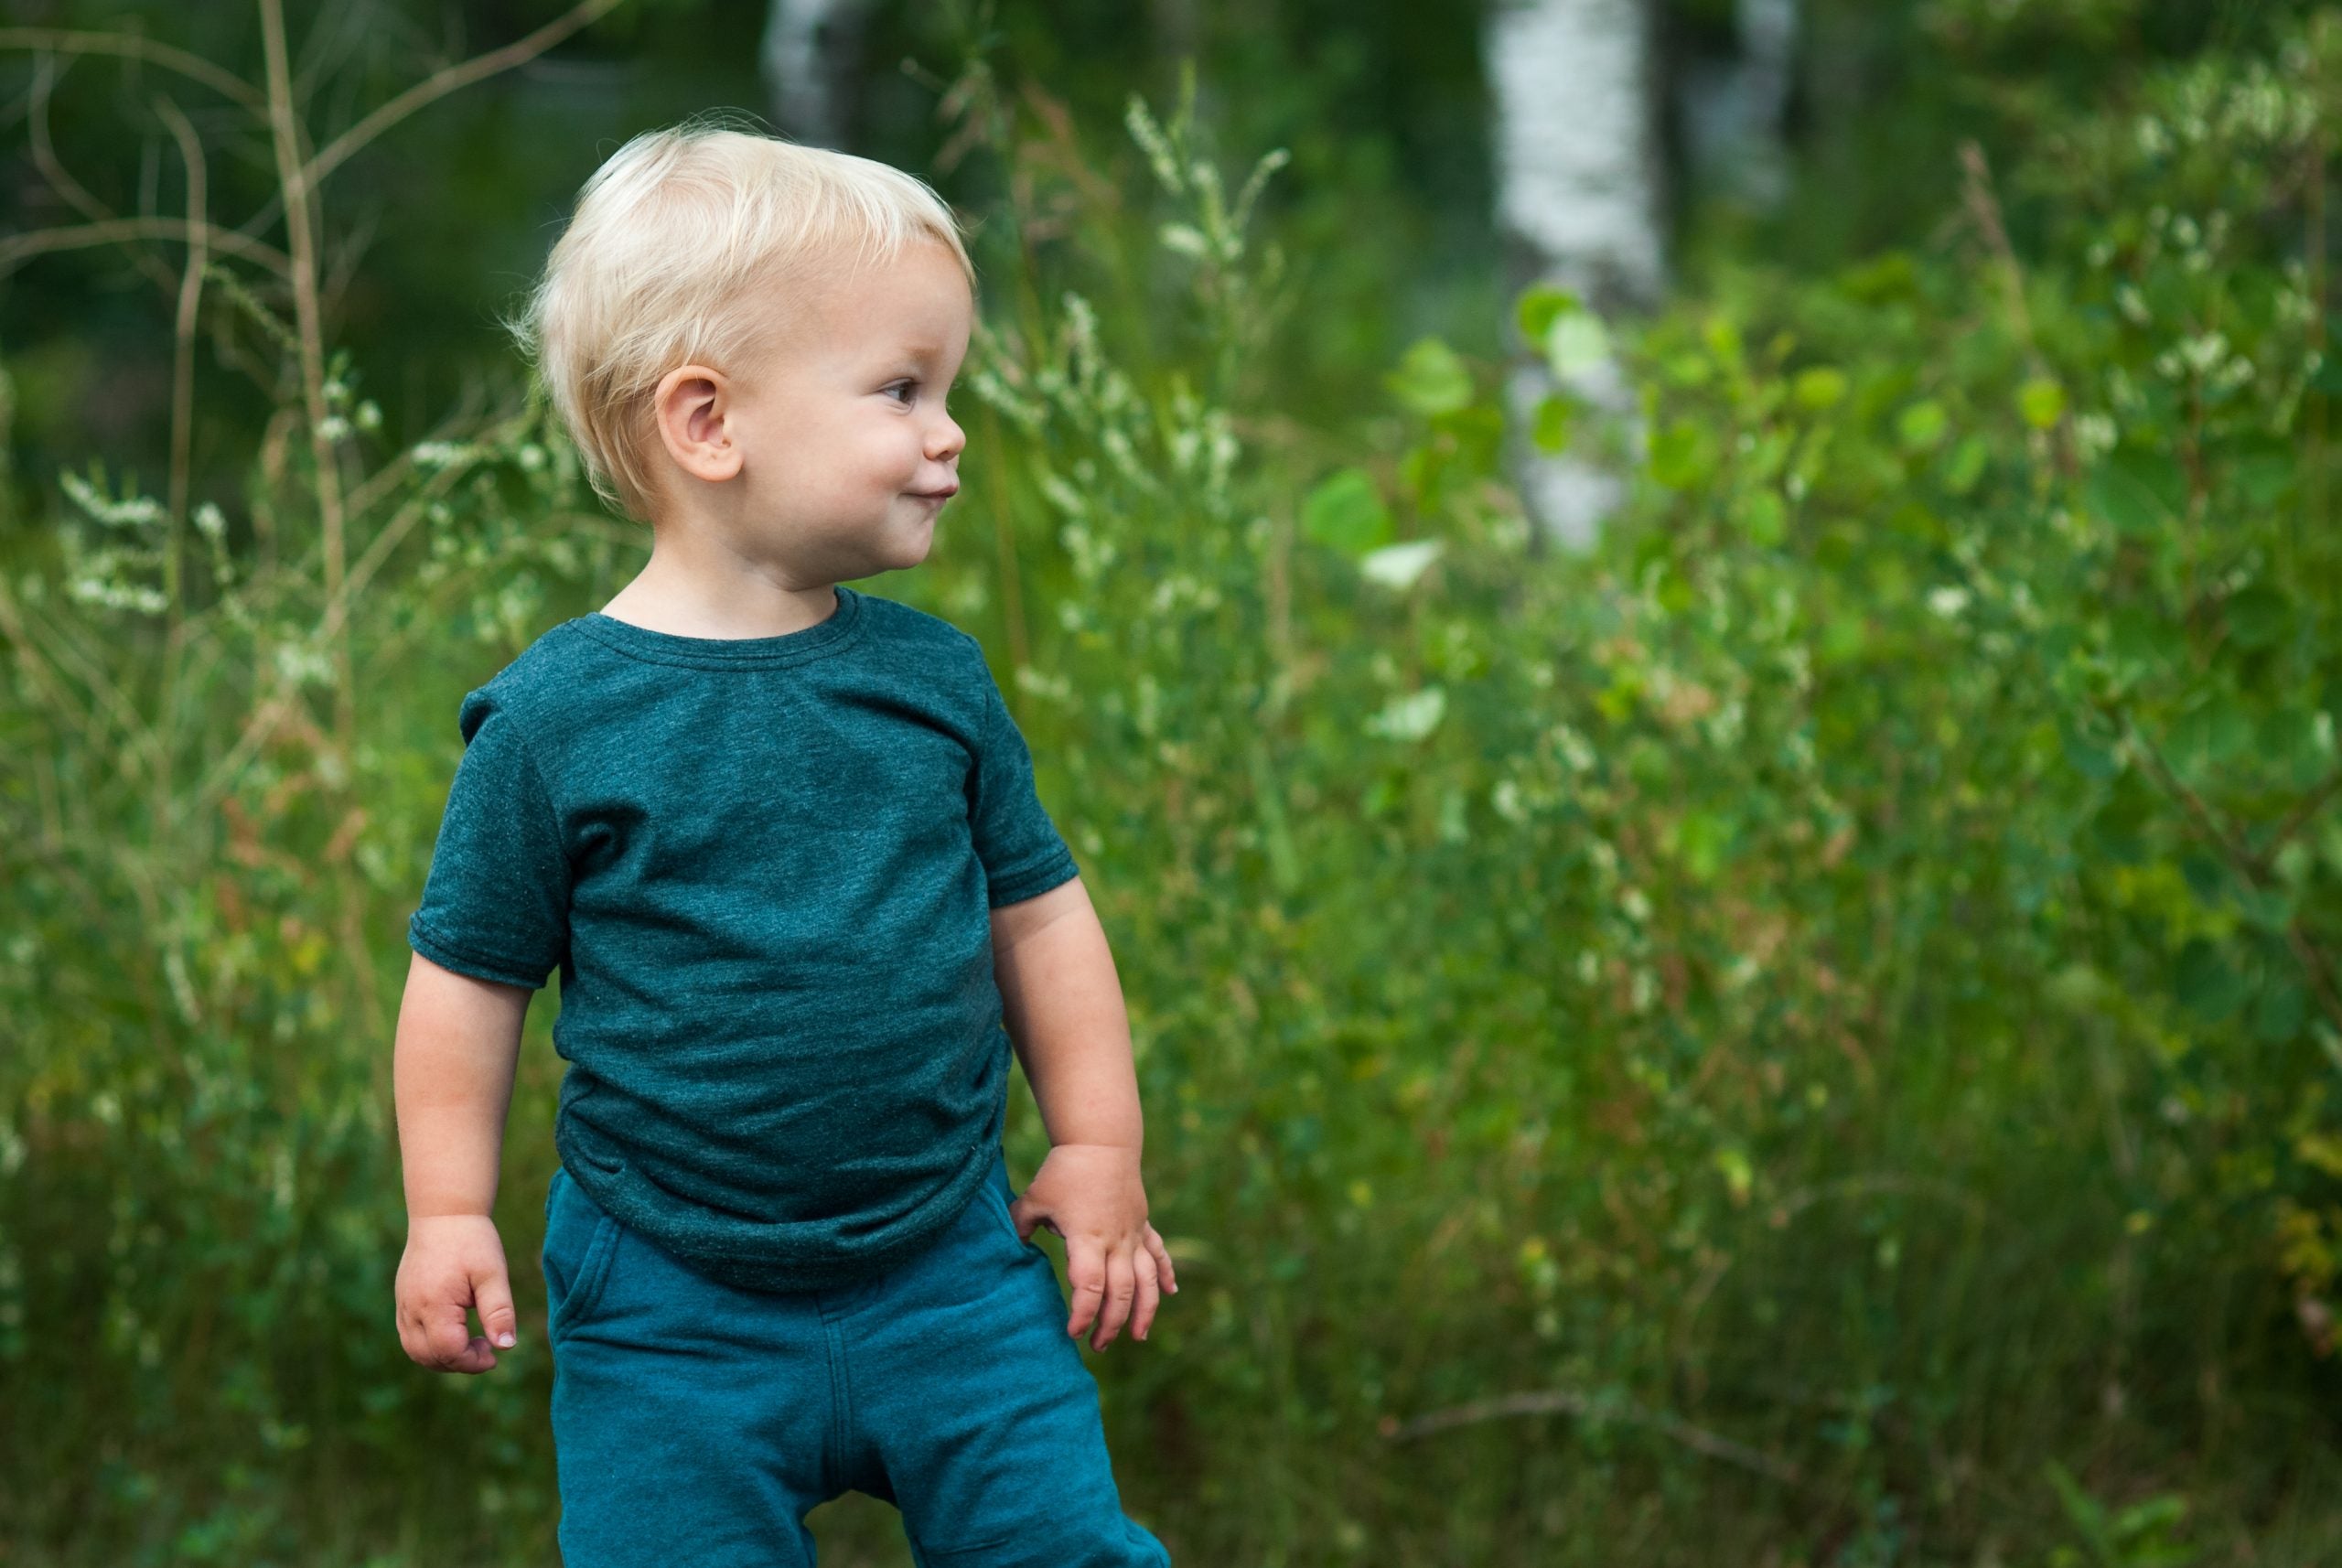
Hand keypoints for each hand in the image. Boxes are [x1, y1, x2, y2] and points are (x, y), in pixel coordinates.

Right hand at [395, 1213, 518, 1373]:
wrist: (444, 1214)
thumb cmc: (472, 1241)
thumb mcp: (493, 1274)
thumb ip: (499, 1311)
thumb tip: (506, 1346)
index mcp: (434, 1303)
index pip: (448, 1351)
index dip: (472, 1361)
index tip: (494, 1354)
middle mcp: (411, 1309)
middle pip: (428, 1357)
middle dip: (459, 1363)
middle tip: (486, 1348)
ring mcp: (403, 1306)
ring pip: (415, 1351)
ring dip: (443, 1358)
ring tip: (472, 1343)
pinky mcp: (402, 1302)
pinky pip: (410, 1337)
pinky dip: (430, 1346)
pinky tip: (455, 1333)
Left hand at [1009, 1143, 1177, 1350]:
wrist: (1102, 1140)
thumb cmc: (1064, 1170)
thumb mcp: (1034, 1199)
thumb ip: (1020, 1227)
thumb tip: (1009, 1250)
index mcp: (1088, 1237)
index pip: (1090, 1286)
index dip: (1082, 1313)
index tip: (1072, 1332)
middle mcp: (1116, 1240)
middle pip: (1121, 1291)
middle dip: (1111, 1324)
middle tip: (1097, 1345)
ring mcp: (1134, 1234)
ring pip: (1147, 1280)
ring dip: (1145, 1310)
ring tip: (1137, 1337)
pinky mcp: (1143, 1225)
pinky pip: (1158, 1254)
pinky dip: (1166, 1274)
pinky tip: (1171, 1294)